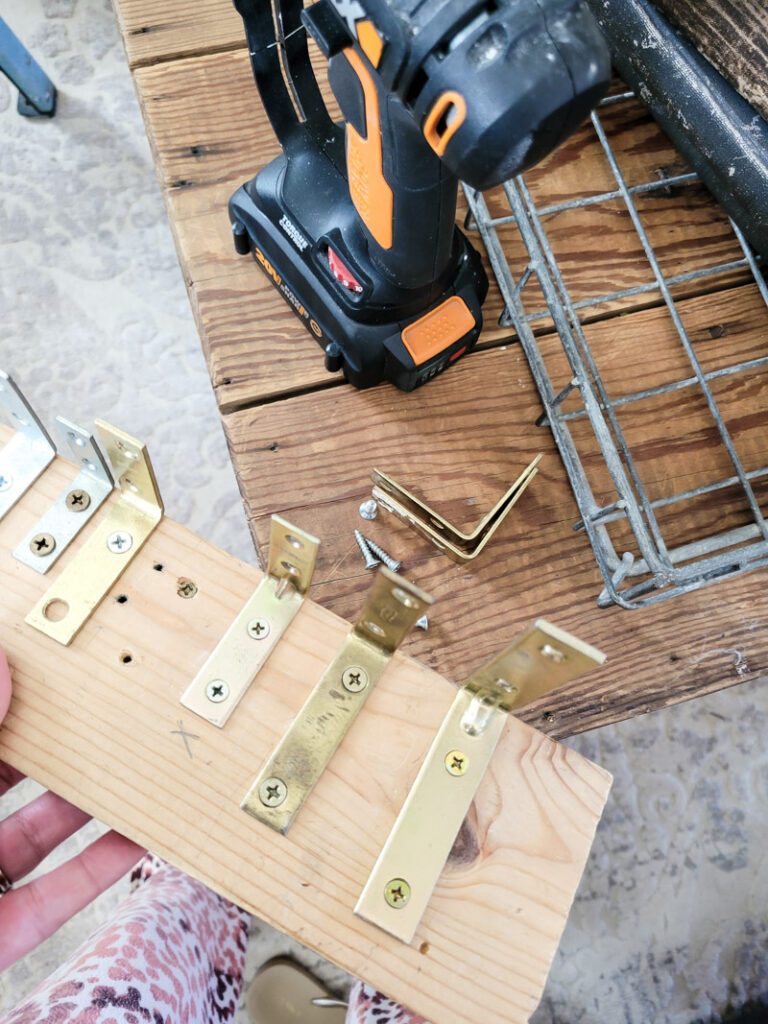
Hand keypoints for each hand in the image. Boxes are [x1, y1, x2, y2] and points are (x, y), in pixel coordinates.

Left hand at [0, 648, 143, 969]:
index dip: (10, 699)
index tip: (50, 665)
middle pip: (10, 776)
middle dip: (59, 745)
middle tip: (107, 710)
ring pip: (39, 831)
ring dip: (90, 803)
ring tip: (135, 766)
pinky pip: (56, 893)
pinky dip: (97, 867)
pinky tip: (137, 835)